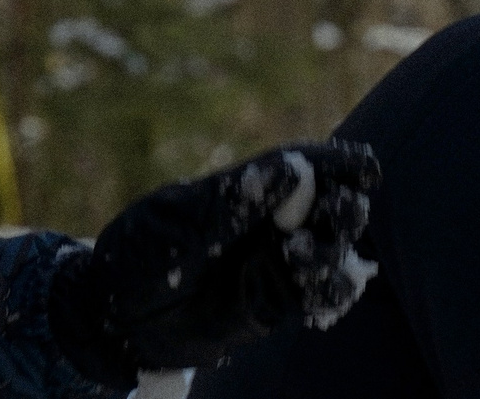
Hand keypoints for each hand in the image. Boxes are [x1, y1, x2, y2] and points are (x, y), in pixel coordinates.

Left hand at [47, 140, 380, 382]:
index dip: (337, 165)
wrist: (116, 316)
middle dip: (342, 207)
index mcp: (246, 189)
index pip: (302, 168)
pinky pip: (318, 297)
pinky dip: (329, 290)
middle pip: (329, 208)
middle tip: (335, 209)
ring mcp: (274, 264)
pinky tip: (320, 285)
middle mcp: (268, 224)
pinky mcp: (275, 304)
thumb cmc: (141, 252)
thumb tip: (295, 170)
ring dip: (332, 250)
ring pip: (331, 252)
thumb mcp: (181, 219)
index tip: (363, 168)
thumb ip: (235, 200)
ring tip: (301, 253)